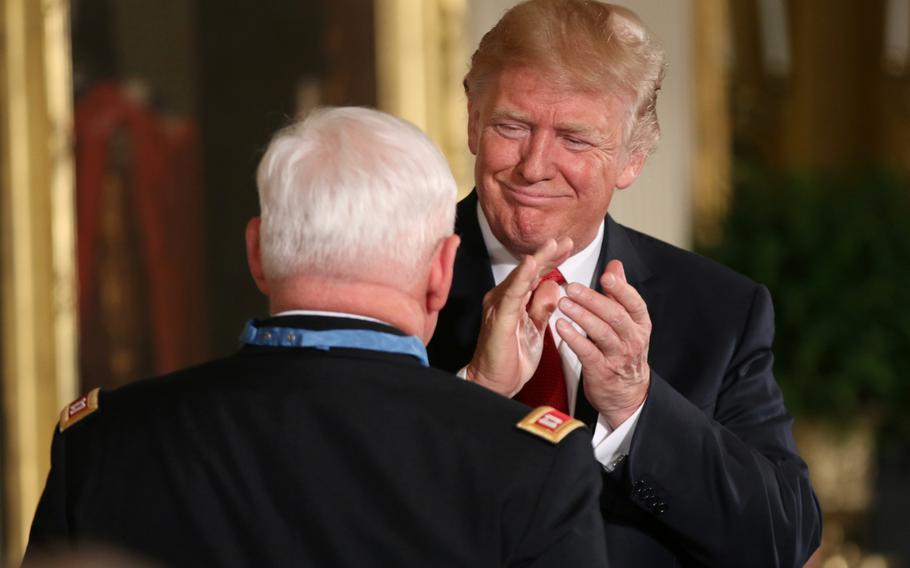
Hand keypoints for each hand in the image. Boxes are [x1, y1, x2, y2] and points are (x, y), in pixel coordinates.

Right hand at [466, 238, 572, 396]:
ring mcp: (500, 306)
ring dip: (538, 259)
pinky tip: (531, 264)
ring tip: (553, 245)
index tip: (567, 246)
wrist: (494, 383)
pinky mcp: (500, 317)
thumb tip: (553, 286)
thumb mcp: (536, 329)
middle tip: (566, 241)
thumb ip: (542, 307)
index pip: (534, 275)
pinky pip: (512, 294)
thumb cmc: (511, 358)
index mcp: (514, 301)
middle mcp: (504, 298)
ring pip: (521, 277)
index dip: (550, 260)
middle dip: (548, 254)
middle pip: (528, 271)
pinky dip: (522, 277)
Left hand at [555, 260, 650, 426]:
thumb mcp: (628, 322)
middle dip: (593, 299)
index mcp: (640, 324)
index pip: (634, 303)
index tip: (606, 275)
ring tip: (563, 303)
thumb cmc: (623, 351)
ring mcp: (617, 356)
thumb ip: (620, 293)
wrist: (626, 393)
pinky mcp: (601, 370)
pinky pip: (587, 352)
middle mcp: (632, 339)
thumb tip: (615, 265)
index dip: (621, 288)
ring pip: (601, 333)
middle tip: (572, 287)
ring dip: (581, 316)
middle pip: (615, 315)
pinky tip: (560, 326)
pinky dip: (573, 338)